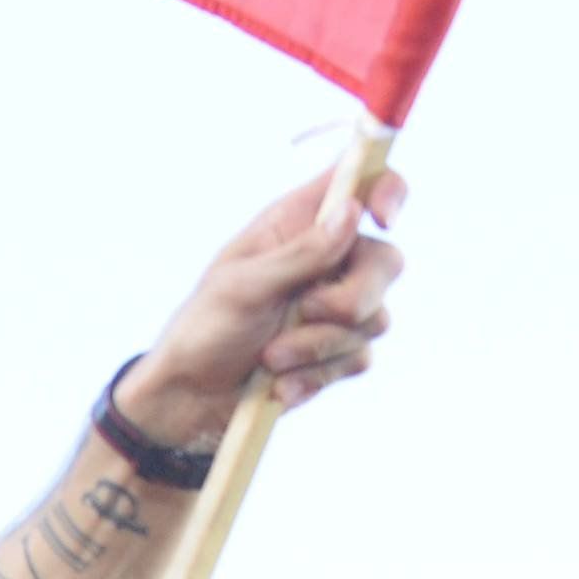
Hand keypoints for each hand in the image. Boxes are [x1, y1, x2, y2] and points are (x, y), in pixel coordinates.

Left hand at [118, 156, 410, 447]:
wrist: (192, 396)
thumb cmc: (205, 327)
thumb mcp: (244, 286)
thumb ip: (301, 253)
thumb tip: (351, 211)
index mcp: (298, 223)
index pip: (361, 183)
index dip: (386, 190)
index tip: (380, 219)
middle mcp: (327, 259)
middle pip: (386, 261)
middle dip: (352, 297)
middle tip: (306, 311)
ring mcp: (337, 306)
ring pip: (375, 318)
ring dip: (317, 345)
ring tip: (269, 356)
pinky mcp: (339, 350)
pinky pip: (359, 358)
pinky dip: (316, 374)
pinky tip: (279, 382)